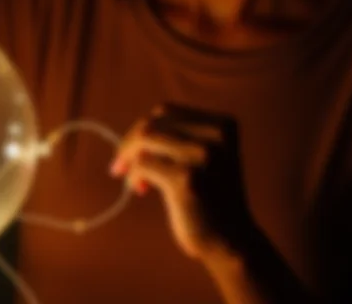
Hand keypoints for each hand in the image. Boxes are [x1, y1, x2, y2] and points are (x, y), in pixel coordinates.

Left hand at [110, 103, 250, 261]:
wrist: (232, 241)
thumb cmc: (210, 197)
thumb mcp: (202, 156)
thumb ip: (178, 138)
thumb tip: (134, 133)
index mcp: (222, 124)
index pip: (167, 112)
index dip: (144, 128)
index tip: (133, 149)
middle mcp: (215, 135)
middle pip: (153, 123)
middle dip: (130, 142)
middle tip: (119, 165)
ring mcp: (201, 155)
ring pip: (145, 139)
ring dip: (130, 158)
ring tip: (134, 180)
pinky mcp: (185, 179)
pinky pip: (143, 164)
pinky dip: (134, 175)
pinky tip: (140, 189)